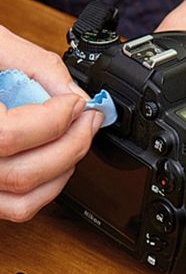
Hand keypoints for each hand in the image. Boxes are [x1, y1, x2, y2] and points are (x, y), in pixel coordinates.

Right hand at [0, 26, 103, 221]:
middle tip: (88, 119)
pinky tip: (59, 163)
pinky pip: (18, 208)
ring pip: (24, 197)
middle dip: (71, 145)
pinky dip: (49, 189)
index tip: (76, 103)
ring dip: (64, 168)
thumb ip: (35, 65)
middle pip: (23, 173)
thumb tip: (75, 93)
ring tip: (76, 139)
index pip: (9, 135)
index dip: (54, 120)